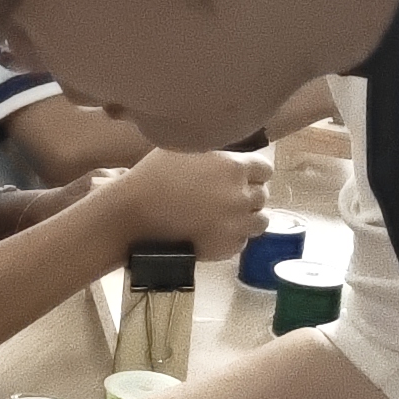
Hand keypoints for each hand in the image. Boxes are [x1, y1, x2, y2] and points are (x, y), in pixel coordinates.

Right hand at [101, 147, 269, 260]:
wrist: (133, 216)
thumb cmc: (153, 176)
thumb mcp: (187, 149)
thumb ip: (217, 154)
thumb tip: (231, 156)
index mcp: (234, 167)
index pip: (265, 169)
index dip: (253, 172)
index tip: (241, 175)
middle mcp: (241, 196)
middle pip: (262, 195)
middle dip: (247, 194)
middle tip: (227, 196)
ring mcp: (236, 226)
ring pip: (259, 221)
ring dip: (246, 217)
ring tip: (226, 216)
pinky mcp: (226, 249)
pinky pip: (242, 241)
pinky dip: (233, 236)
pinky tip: (214, 230)